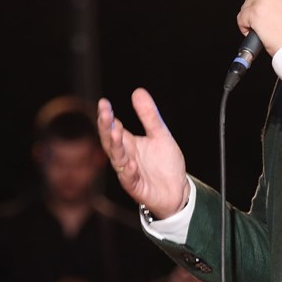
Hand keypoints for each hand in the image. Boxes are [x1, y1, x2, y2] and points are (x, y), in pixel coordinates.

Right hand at [97, 88, 188, 218]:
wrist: (178, 190)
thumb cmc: (165, 164)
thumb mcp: (160, 135)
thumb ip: (149, 116)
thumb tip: (138, 91)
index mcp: (128, 143)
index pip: (113, 127)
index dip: (107, 116)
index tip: (103, 103)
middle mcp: (125, 157)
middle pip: (110, 141)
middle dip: (106, 127)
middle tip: (104, 113)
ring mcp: (129, 173)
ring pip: (118, 159)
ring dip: (115, 146)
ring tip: (115, 132)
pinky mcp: (137, 188)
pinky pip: (129, 180)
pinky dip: (128, 172)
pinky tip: (130, 163)